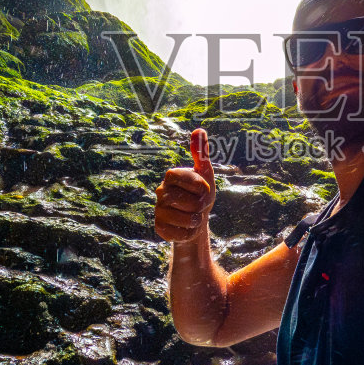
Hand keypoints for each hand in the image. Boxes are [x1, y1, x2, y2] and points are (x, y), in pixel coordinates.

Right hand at [155, 128, 215, 242]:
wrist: (196, 218)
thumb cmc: (200, 193)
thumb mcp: (205, 173)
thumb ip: (201, 153)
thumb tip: (199, 130)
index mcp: (171, 176)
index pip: (188, 179)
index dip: (200, 186)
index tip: (203, 188)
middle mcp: (160, 192)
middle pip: (191, 202)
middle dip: (202, 206)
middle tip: (199, 204)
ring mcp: (158, 210)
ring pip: (188, 220)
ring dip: (197, 220)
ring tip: (193, 216)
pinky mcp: (160, 228)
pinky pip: (182, 234)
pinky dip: (190, 233)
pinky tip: (186, 227)